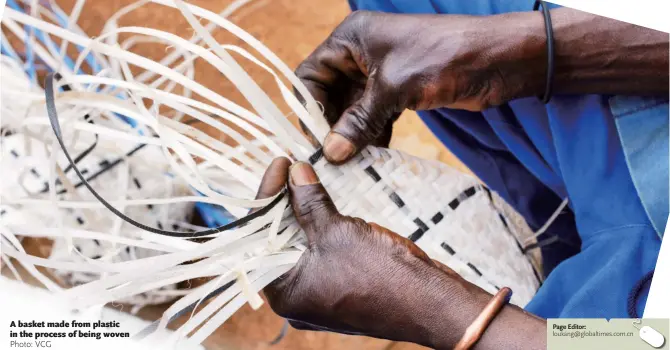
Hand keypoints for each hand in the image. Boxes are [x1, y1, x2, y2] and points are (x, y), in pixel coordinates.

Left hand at [256, 158, 494, 347]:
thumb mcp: (337, 232)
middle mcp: (297, 297)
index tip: (280, 164)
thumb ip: (309, 202)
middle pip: (276, 242)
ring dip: (303, 214)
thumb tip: (294, 172)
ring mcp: (320, 294)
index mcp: (284, 292)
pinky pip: (322, 253)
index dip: (266, 196)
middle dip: (283, 204)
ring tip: (306, 180)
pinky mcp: (342, 287)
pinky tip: (327, 202)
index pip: (257, 238)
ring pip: (301, 246)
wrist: (430, 303)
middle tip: (289, 170)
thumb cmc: (379, 274)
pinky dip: (322, 228)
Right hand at [295, 10, 545, 163]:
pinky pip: (375, 116)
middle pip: (331, 94)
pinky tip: (371, 158)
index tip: (311, 140)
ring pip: (353, 109)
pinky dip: (372, 135)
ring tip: (347, 165)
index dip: (308, 106)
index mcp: (351, 38)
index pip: (312, 74)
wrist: (498, 60)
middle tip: (328, 160)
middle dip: (330, 125)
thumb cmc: (442, 58)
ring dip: (351, 135)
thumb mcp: (393, 89)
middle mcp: (361, 54)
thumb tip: (330, 153)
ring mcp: (381, 74)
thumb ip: (359, 121)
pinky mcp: (400, 92)